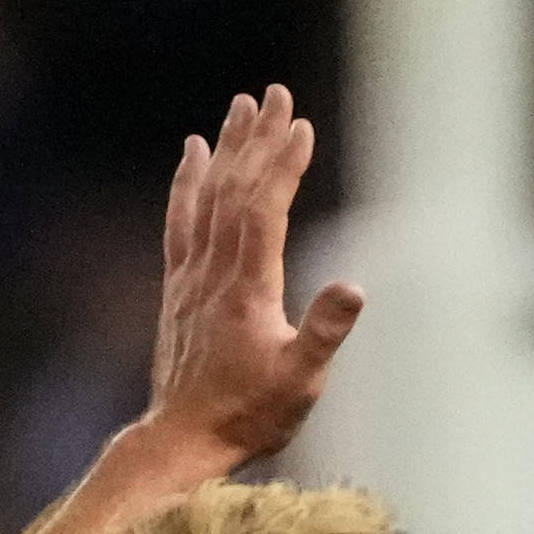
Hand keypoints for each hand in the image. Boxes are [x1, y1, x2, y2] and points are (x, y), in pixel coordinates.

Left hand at [141, 86, 364, 469]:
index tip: (299, 126)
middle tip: (274, 94)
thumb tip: (355, 287)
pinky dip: (187, 182)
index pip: (264, 210)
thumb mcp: (299, 383)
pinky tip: (192, 152)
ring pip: (207, 197)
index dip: (282, 166)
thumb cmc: (248, 416)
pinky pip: (180, 220)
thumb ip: (324, 333)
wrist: (182, 440)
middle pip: (234, 190)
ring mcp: (191, 277)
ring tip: (241, 106)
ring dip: (225, 148)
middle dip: (256, 140)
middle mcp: (213, 273)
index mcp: (247, 290)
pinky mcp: (178, 286)